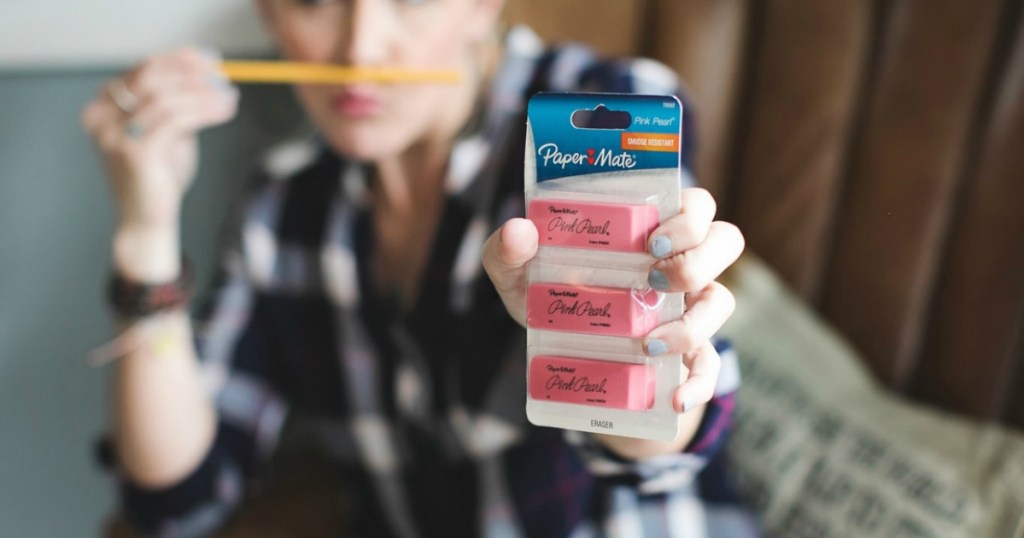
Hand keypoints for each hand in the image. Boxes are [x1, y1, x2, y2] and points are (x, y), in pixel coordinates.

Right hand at [81, 47, 238, 233]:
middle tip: (222, 76)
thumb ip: (178, 105)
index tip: (208, 59)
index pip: (142, 70)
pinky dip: (204, 110)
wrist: (147, 221)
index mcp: (104, 109)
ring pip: (165, 98)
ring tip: (228, 97)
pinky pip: (175, 119)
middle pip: (150, 77)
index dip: (178, 60)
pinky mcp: (134, 152)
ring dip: (203, 93)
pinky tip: (224, 112)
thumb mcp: (168, 133)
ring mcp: (113, 136)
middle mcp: (101, 118)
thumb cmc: (159, 177)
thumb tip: (208, 73)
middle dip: (190, 72)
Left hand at [482, 188, 743, 414]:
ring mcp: (689, 307)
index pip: (695, 204)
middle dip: (697, 260)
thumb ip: (508, 250)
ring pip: (722, 301)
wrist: (561, 354)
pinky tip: (676, 399)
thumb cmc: (547, 293)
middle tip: (653, 278)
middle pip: (725, 241)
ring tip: (650, 343)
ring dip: (694, 322)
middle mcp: (680, 261)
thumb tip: (518, 231)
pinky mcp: (688, 352)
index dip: (687, 216)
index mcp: (650, 228)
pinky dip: (700, 383)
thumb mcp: (520, 274)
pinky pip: (711, 366)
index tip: (651, 240)